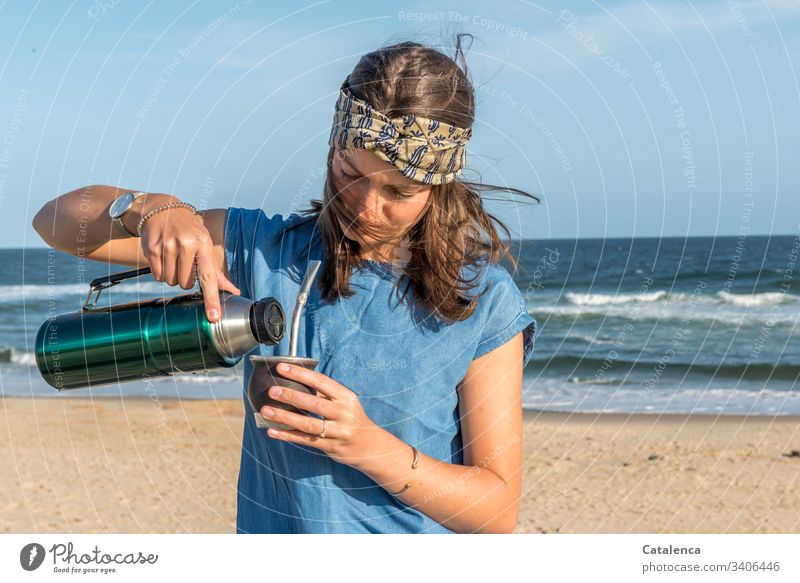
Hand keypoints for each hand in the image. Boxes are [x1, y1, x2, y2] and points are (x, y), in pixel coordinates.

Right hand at [138, 199, 239, 321]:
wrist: (164, 210)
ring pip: (170, 282)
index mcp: (203, 245)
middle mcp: (186, 245)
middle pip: (186, 284)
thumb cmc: (190, 232)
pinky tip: (163, 258)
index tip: (213, 317)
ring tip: (174, 259)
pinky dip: (161, 273)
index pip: (209, 278)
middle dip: (185, 279)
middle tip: (185, 263)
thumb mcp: (205, 246)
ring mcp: (167, 246)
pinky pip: (157, 276)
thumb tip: (234, 291)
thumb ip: (217, 272)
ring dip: (172, 276)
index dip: (211, 299)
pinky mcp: (152, 249)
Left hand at [260, 363, 379, 466]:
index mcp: (346, 397)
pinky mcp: (330, 446)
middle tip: (272, 390)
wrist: (369, 445)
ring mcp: (337, 431)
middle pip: (314, 404)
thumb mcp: (345, 402)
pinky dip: (288, 435)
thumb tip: (296, 380)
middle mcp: (343, 413)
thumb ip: (325, 393)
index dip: (300, 374)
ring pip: (308, 424)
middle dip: (292, 396)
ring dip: (285, 417)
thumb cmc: (351, 418)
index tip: (282, 368)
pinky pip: (305, 440)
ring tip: (267, 411)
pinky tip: (273, 431)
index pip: (321, 382)